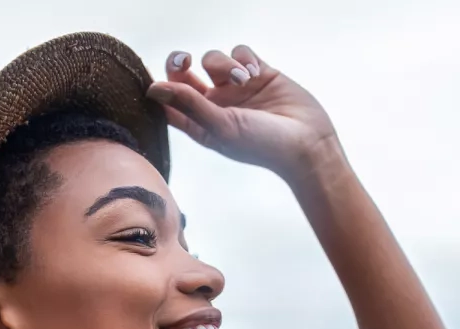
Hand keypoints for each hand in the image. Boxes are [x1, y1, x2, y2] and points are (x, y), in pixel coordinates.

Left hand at [147, 45, 339, 180]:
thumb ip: (187, 104)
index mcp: (199, 122)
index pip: (169, 100)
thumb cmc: (261, 145)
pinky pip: (240, 52)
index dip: (161, 85)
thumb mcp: (220, 126)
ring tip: (244, 81)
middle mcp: (215, 103)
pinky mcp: (259, 73)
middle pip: (184, 73)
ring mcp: (237, 87)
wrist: (307, 143)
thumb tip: (152, 89)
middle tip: (185, 60)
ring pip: (214, 59)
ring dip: (225, 64)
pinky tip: (255, 74)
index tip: (164, 81)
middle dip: (181, 62)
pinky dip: (244, 58)